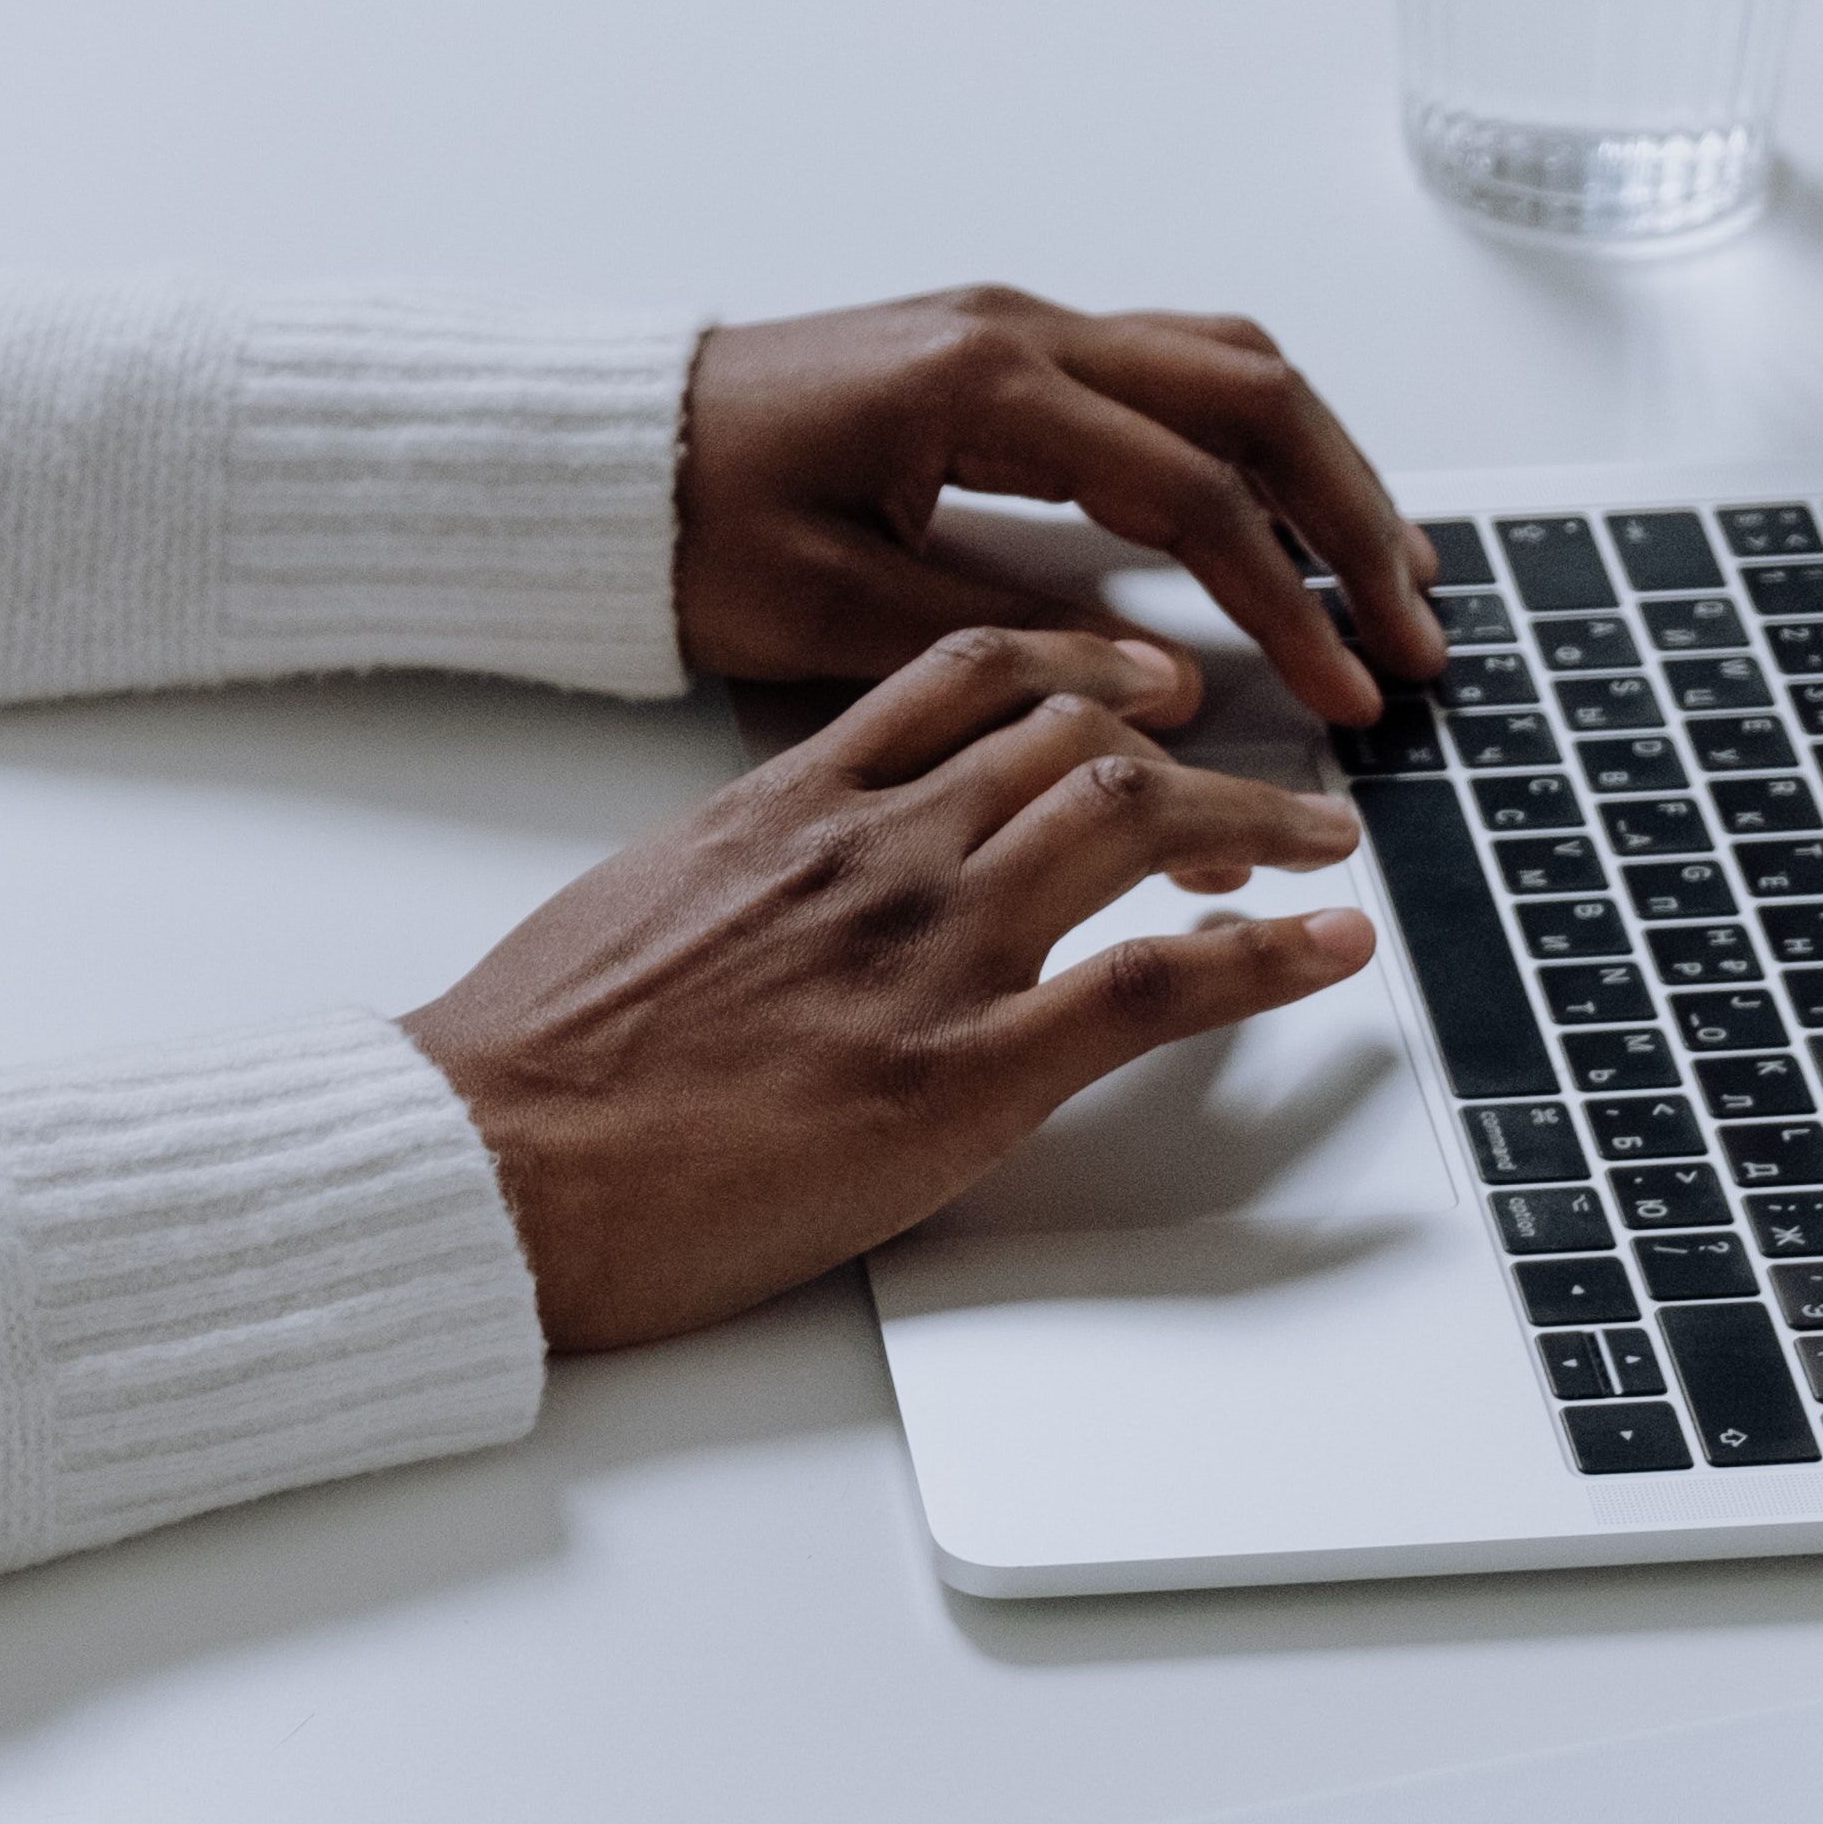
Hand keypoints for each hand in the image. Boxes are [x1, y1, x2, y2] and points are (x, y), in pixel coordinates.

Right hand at [404, 627, 1373, 1354]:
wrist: (492, 1154)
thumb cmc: (533, 1060)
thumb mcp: (640, 906)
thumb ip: (741, 873)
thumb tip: (782, 888)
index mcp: (790, 802)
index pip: (968, 680)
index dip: (1081, 669)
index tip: (1136, 689)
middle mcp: (877, 849)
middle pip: (1079, 737)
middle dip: (1193, 748)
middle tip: (1263, 784)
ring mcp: (927, 952)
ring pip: (1134, 821)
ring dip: (1257, 824)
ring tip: (1322, 842)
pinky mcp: (959, 1073)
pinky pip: (1153, 987)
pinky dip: (1267, 956)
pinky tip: (1330, 948)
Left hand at [678, 288, 1448, 726]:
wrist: (605, 454)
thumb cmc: (690, 528)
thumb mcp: (829, 609)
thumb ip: (1005, 639)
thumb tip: (1167, 683)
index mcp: (984, 389)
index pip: (1195, 492)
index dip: (1289, 601)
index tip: (1349, 694)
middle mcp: (1020, 331)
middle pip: (1254, 398)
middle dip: (1354, 518)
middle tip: (1417, 631)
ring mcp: (1019, 327)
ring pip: (1228, 366)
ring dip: (1324, 465)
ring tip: (1392, 571)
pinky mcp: (1007, 352)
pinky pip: (1175, 372)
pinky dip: (1255, 440)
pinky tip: (1290, 516)